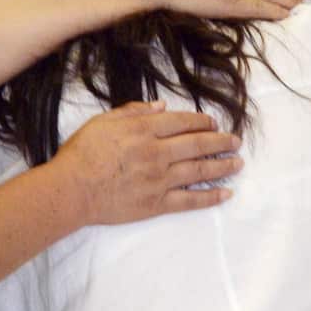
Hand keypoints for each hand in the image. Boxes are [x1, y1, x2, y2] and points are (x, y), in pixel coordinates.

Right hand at [52, 100, 243, 225]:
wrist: (72, 189)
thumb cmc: (83, 153)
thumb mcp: (104, 121)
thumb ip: (134, 111)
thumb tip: (162, 106)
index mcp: (144, 130)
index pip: (182, 122)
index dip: (201, 122)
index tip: (213, 123)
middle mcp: (157, 153)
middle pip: (197, 145)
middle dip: (220, 142)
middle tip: (236, 140)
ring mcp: (160, 180)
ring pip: (199, 171)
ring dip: (222, 166)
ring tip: (238, 163)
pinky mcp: (157, 203)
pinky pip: (190, 200)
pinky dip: (211, 197)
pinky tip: (226, 193)